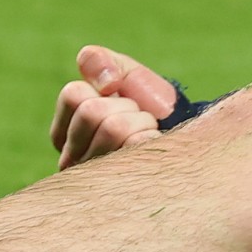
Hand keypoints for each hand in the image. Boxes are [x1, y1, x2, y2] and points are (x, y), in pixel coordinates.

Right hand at [49, 45, 180, 168]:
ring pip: (114, 127)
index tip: (118, 99)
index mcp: (65, 133)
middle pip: (91, 111)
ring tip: (144, 134)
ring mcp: (95, 178)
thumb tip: (105, 81)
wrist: (186, 134)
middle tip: (136, 119)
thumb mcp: (125, 75)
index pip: (73, 95)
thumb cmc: (152, 106)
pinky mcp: (122, 187)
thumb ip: (101, 63)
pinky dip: (151, 140)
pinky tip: (151, 151)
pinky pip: (137, 147)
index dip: (104, 90)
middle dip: (125, 106)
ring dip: (141, 122)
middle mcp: (72, 160)